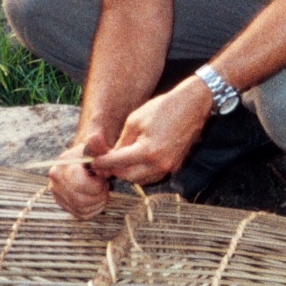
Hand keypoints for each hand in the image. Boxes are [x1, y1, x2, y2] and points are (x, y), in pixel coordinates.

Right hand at [49, 130, 113, 218]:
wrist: (86, 163)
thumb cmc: (95, 156)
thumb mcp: (100, 150)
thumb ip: (99, 147)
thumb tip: (95, 137)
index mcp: (62, 166)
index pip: (79, 183)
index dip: (96, 184)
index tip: (102, 177)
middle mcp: (55, 181)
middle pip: (81, 200)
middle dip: (99, 194)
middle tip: (104, 184)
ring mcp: (57, 195)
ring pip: (82, 209)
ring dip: (98, 202)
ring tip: (100, 189)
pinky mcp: (63, 205)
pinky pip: (82, 214)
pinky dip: (94, 209)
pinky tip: (96, 197)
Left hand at [91, 79, 213, 188]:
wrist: (192, 106)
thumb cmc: (163, 109)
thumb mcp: (135, 121)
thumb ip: (122, 142)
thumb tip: (110, 155)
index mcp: (147, 151)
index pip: (116, 163)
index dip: (101, 163)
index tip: (93, 162)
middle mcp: (159, 164)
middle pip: (127, 176)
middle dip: (115, 169)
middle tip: (107, 160)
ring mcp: (169, 167)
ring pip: (140, 179)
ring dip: (129, 172)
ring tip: (122, 159)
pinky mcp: (174, 166)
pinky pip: (153, 175)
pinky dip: (142, 172)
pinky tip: (138, 160)